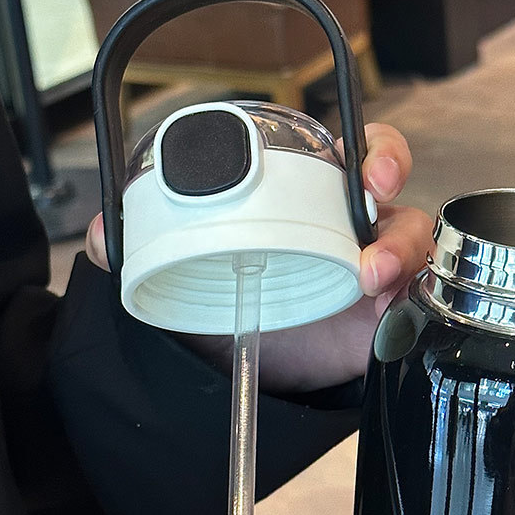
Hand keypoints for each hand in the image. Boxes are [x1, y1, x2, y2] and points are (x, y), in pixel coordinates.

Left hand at [85, 123, 432, 394]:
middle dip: (392, 185)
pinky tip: (388, 317)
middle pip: (394, 192)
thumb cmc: (236, 298)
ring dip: (400, 252)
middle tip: (373, 197)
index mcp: (314, 200)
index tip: (359, 166)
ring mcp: (374, 272)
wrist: (258, 364)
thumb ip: (146, 245)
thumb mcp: (190, 267)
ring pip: (411, 243)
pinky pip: (415, 301)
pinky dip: (410, 303)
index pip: (356, 155)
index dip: (371, 150)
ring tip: (370, 278)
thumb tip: (100, 237)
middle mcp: (351, 229)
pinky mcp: (385, 317)